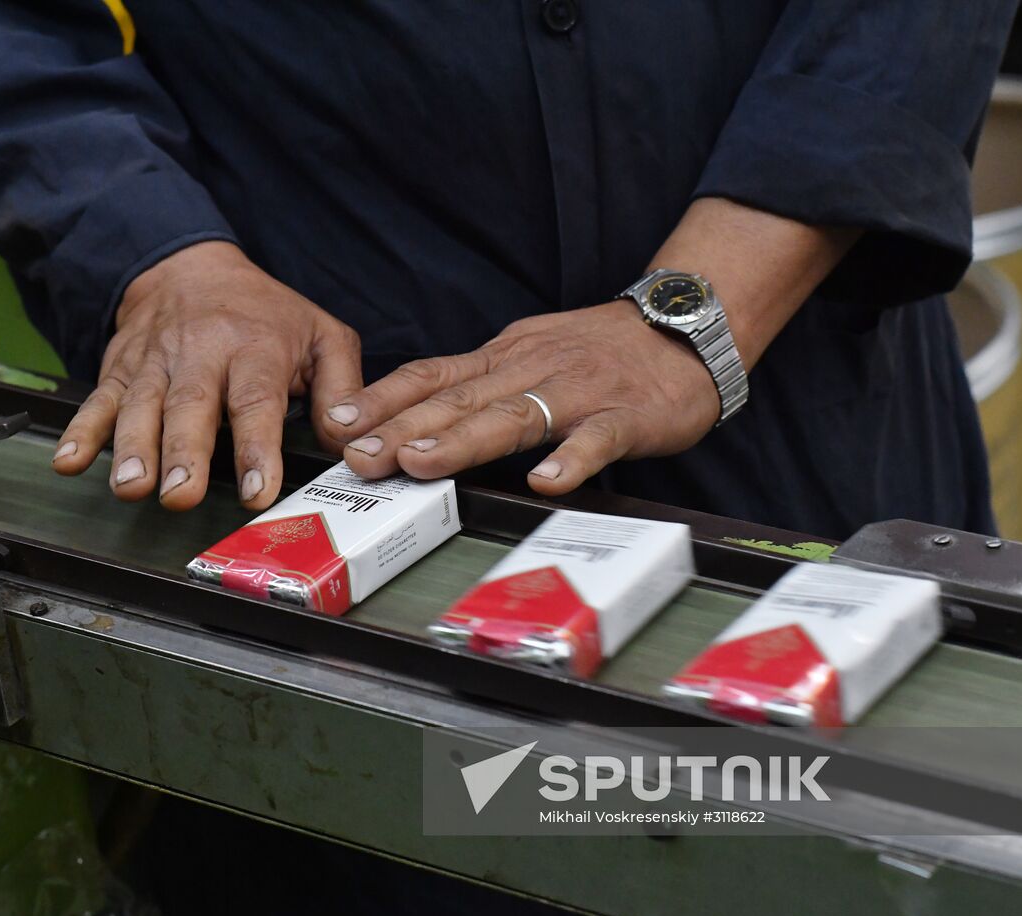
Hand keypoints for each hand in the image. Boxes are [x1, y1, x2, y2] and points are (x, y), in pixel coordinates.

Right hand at [52, 241, 361, 509]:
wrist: (191, 266)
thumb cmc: (266, 314)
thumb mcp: (322, 335)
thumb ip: (344, 388)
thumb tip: (349, 439)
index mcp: (255, 347)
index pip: (256, 401)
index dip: (257, 448)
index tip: (258, 491)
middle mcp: (201, 354)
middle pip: (190, 406)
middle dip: (184, 453)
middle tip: (180, 495)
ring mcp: (155, 363)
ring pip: (141, 407)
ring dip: (132, 448)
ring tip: (131, 487)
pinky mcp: (120, 371)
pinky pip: (97, 401)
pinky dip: (80, 432)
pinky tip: (68, 463)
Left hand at [323, 301, 718, 494]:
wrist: (685, 327)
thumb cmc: (597, 352)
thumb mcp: (526, 355)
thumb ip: (476, 387)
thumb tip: (408, 423)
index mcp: (502, 358)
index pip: (431, 375)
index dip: (383, 401)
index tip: (336, 426)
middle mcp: (530, 369)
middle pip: (458, 400)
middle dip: (402, 428)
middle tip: (358, 457)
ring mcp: (578, 392)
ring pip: (514, 416)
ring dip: (463, 440)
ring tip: (422, 463)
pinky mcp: (626, 416)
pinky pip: (597, 439)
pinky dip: (571, 459)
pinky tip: (547, 481)